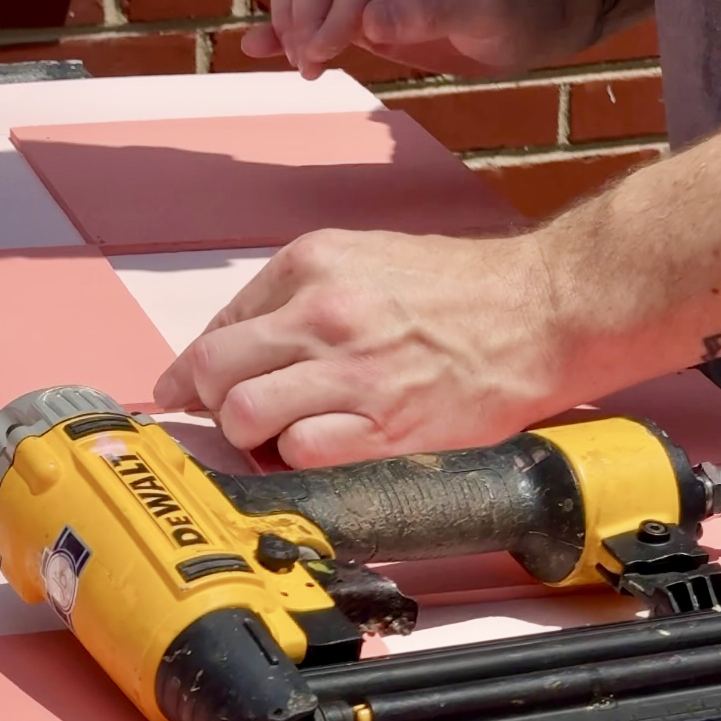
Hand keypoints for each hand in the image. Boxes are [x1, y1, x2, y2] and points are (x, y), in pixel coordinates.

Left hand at [153, 228, 574, 466]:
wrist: (539, 311)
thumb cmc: (457, 291)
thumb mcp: (362, 259)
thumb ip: (293, 296)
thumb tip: (231, 347)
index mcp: (310, 266)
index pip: (216, 327)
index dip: (190, 372)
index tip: (181, 393)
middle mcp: (323, 316)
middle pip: (215, 374)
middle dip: (211, 404)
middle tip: (231, 418)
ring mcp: (352, 374)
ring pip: (246, 417)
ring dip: (253, 436)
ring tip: (281, 435)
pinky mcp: (384, 427)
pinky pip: (300, 455)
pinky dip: (295, 461)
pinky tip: (319, 451)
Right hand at [241, 0, 582, 81]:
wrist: (541, 11)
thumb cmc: (524, 0)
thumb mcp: (488, 4)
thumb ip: (429, 11)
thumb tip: (368, 25)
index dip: (335, 9)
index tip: (324, 53)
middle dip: (307, 17)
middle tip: (314, 65)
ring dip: (293, 23)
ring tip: (306, 67)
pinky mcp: (362, 1)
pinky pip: (313, 6)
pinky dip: (285, 26)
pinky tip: (256, 47)